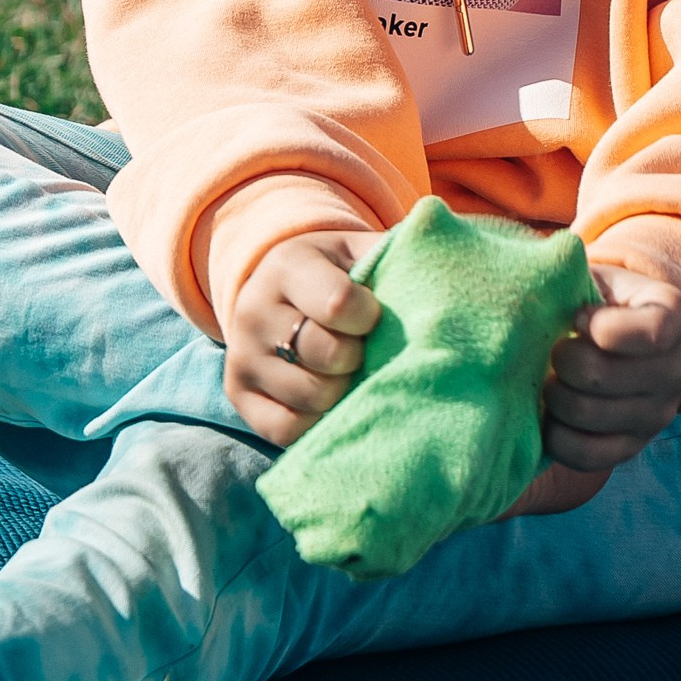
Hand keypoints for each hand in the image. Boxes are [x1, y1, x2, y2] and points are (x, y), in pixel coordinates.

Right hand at [222, 232, 381, 448]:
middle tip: (360, 349)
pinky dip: (316, 422)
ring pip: (311, 397)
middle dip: (357, 357)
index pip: (338, 303)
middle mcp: (254, 310)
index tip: (373, 316)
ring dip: (342, 392)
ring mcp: (242, 356)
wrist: (277, 286)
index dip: (369, 317)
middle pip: (327, 356)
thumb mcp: (358, 250)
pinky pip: (286, 430)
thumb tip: (441, 267)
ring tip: (345, 372)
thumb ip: (394, 256)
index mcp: (288, 265)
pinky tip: (326, 399)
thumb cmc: (337, 272)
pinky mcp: (238, 395)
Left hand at [501, 266, 680, 516]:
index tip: (579, 316)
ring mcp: (659, 415)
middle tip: (556, 348)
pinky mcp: (633, 448)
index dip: (599, 326)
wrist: (620, 337)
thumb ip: (574, 278)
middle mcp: (679, 370)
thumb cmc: (599, 300)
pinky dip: (556, 434)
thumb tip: (534, 293)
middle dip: (562, 359)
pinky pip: (585, 455)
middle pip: (602, 376)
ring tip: (552, 378)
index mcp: (676, 316)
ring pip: (588, 415)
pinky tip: (552, 413)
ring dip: (554, 395)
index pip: (649, 332)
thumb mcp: (598, 277)